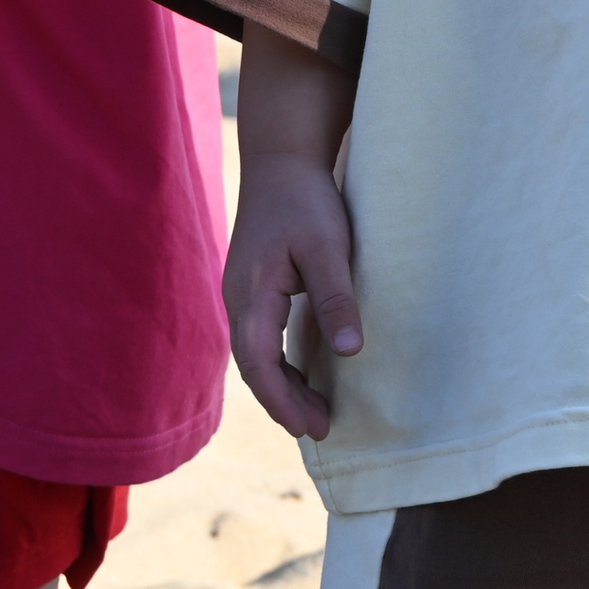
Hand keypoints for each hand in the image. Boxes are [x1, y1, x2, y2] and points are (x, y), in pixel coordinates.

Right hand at [224, 151, 362, 439]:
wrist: (281, 158)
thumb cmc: (305, 199)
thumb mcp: (327, 247)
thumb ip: (335, 298)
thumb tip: (350, 352)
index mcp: (251, 294)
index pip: (259, 363)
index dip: (283, 400)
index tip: (311, 428)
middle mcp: (239, 300)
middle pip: (254, 367)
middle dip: (284, 403)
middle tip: (321, 431)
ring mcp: (243, 295)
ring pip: (256, 355)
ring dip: (283, 386)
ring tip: (316, 414)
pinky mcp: (254, 288)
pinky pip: (261, 339)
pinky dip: (281, 364)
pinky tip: (306, 375)